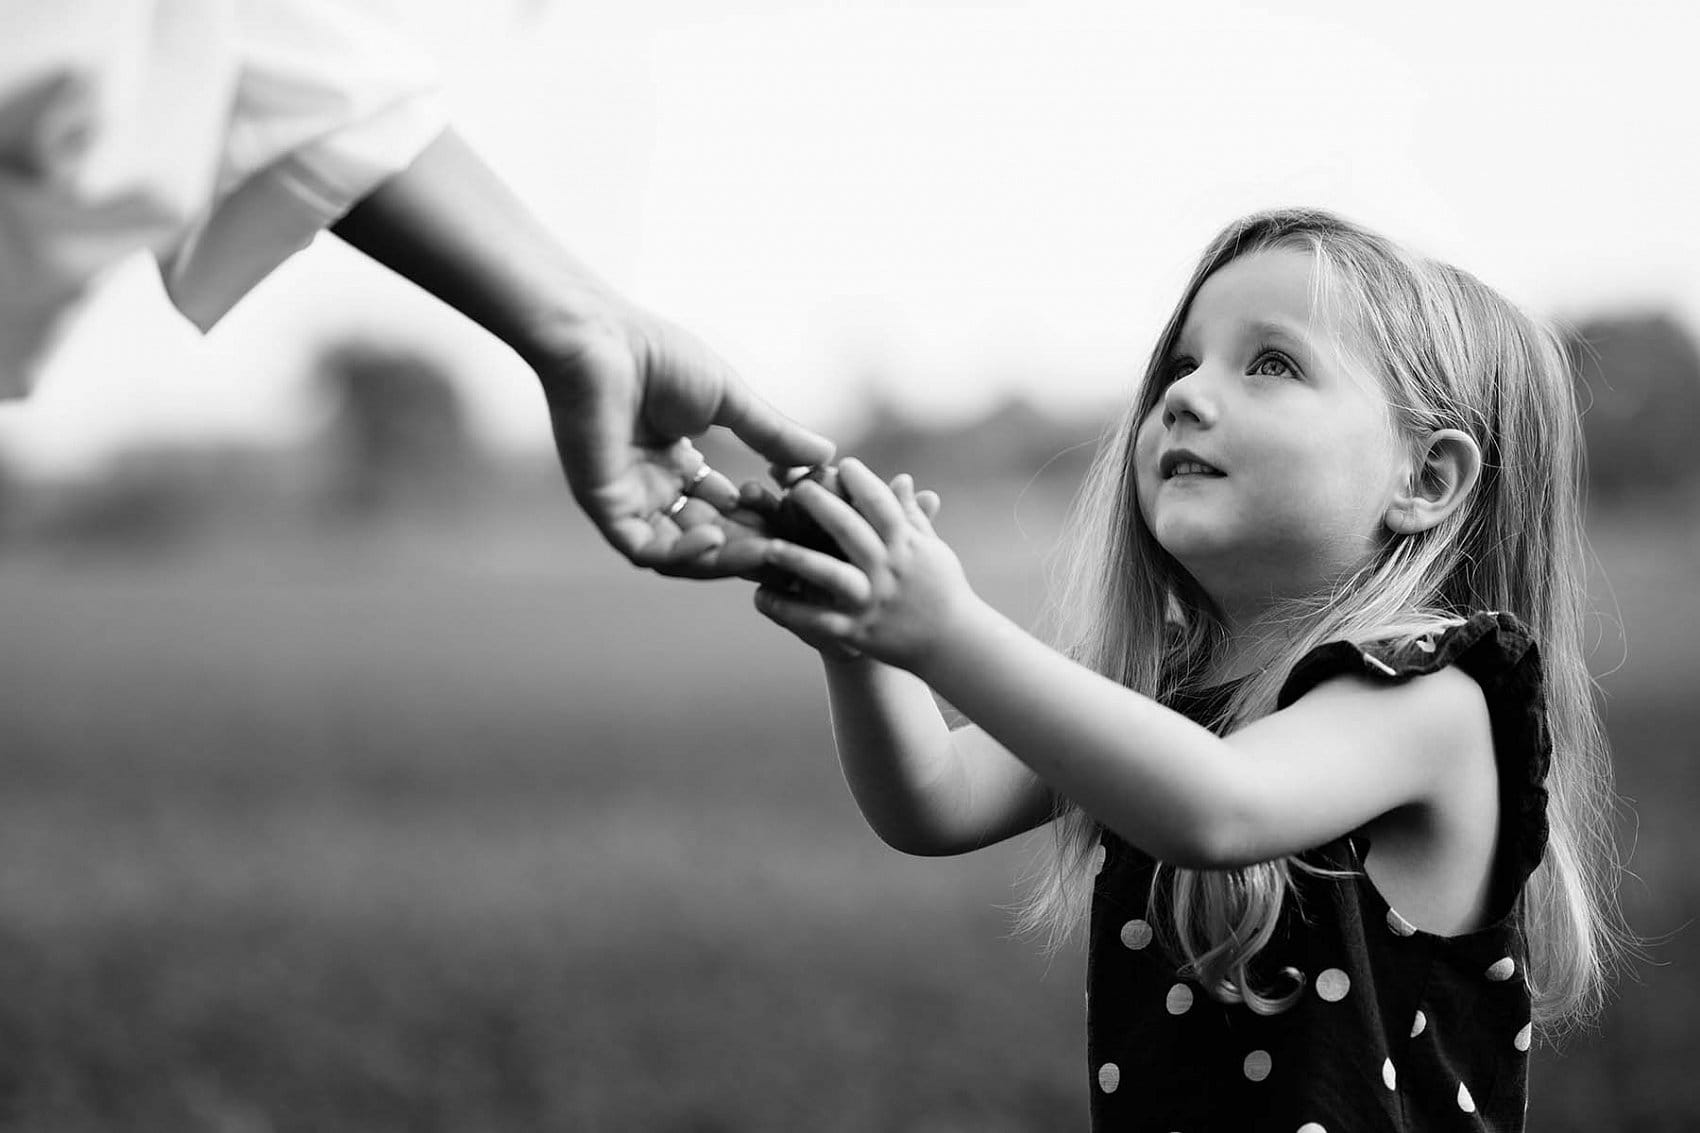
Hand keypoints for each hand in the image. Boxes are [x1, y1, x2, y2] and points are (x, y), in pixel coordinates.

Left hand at [533, 303, 835, 577]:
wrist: (601, 340)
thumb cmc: (656, 356)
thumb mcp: (730, 402)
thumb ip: (773, 434)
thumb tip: (826, 455)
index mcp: (677, 462)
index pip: (727, 509)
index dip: (763, 521)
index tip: (799, 521)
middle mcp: (653, 486)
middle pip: (709, 537)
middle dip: (751, 546)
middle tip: (791, 551)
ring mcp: (628, 499)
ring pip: (681, 554)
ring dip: (724, 557)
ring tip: (764, 549)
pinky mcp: (606, 505)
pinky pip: (646, 550)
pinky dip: (684, 553)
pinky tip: (716, 537)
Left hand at [752, 459, 969, 670]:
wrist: (955, 646)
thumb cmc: (943, 591)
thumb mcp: (932, 550)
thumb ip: (911, 516)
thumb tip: (902, 479)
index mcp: (907, 546)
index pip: (882, 505)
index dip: (862, 481)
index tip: (842, 463)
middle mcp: (888, 570)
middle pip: (851, 532)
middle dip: (822, 506)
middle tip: (795, 487)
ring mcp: (871, 602)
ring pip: (832, 576)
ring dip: (800, 559)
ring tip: (770, 546)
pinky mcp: (857, 632)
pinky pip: (817, 621)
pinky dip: (788, 610)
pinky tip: (761, 597)